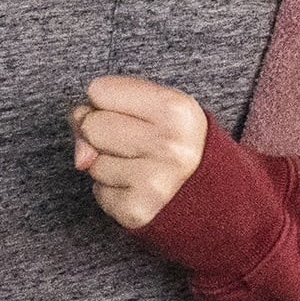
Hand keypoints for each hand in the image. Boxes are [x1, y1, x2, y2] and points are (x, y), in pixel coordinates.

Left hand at [73, 75, 208, 230]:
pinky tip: (139, 190)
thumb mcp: (158, 113)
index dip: (108, 103)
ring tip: (143, 168)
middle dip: (103, 135)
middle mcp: (168, 144)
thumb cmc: (179, 147)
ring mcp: (153, 181)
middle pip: (92, 126)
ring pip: (92, 162)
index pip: (100, 90)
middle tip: (136, 145)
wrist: (219, 200)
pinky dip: (113, 193)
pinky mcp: (138, 210)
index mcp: (176, 109)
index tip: (131, 115)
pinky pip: (99, 193)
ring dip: (108, 166)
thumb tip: (81, 156)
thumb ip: (107, 111)